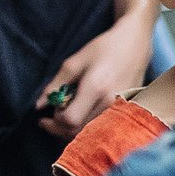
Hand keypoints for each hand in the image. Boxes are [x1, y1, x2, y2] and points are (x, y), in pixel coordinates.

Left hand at [38, 17, 151, 137]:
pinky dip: (88, 126)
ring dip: (73, 129)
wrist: (135, 44)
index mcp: (95, 87)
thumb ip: (55, 85)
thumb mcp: (74, 62)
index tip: (48, 114)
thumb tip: (39, 105)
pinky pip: (103, 128)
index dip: (55, 120)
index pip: (70, 119)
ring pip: (91, 132)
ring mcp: (121, 107)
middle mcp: (110, 101)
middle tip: (49, 120)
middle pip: (79, 131)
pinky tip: (82, 116)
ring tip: (66, 117)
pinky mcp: (127, 110)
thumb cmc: (104, 48)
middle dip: (60, 128)